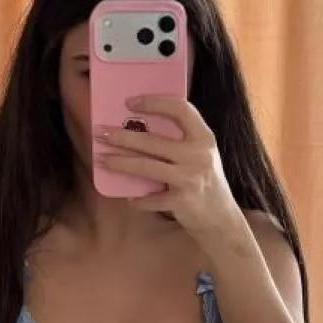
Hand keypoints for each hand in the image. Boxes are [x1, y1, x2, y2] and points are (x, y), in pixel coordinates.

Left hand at [94, 95, 250, 248]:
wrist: (221, 220)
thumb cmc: (205, 182)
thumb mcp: (201, 155)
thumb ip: (181, 141)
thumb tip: (140, 127)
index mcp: (204, 138)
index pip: (180, 109)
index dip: (155, 102)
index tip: (130, 102)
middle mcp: (198, 155)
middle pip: (153, 141)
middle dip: (123, 137)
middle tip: (102, 133)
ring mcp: (189, 178)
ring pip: (146, 167)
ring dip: (120, 163)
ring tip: (102, 159)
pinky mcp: (181, 201)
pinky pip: (151, 198)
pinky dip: (138, 200)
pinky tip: (129, 198)